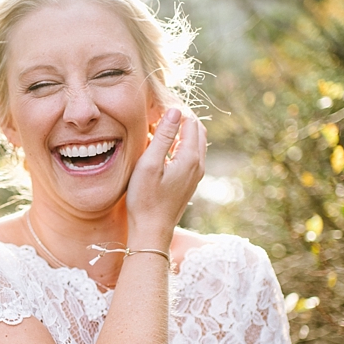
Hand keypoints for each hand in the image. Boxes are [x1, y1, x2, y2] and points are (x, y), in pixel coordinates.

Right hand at [126, 108, 205, 247]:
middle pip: (196, 130)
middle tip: (157, 117)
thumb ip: (164, 136)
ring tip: (157, 131)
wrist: (151, 231)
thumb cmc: (145, 200)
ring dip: (179, 134)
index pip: (190, 122)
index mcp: (190, 158)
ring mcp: (195, 175)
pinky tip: (160, 150)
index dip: (174, 113)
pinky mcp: (189, 182)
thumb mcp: (149, 164)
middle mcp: (198, 165)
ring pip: (194, 143)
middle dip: (180, 120)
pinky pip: (189, 156)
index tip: (155, 111)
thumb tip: (175, 111)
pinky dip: (178, 146)